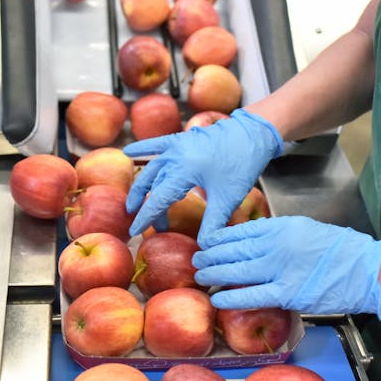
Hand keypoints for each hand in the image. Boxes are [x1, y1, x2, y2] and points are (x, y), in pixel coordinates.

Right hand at [123, 109, 282, 245]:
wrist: (253, 134)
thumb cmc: (241, 165)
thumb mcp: (227, 198)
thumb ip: (213, 223)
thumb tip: (204, 247)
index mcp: (183, 170)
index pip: (158, 199)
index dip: (146, 217)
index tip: (135, 231)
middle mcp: (174, 156)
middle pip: (152, 185)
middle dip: (144, 205)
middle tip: (140, 222)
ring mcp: (177, 145)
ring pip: (152, 168)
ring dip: (142, 185)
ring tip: (135, 202)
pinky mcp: (183, 138)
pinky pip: (157, 143)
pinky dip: (143, 148)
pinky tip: (128, 151)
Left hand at [193, 216, 380, 320]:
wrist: (366, 270)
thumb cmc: (338, 250)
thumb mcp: (304, 229)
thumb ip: (277, 233)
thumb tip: (251, 238)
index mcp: (280, 227)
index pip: (239, 232)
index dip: (218, 240)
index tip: (206, 243)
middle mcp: (276, 245)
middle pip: (233, 250)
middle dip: (210, 256)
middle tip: (197, 260)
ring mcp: (281, 269)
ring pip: (237, 272)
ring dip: (215, 275)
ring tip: (201, 277)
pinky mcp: (288, 293)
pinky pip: (252, 296)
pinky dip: (232, 298)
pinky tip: (217, 298)